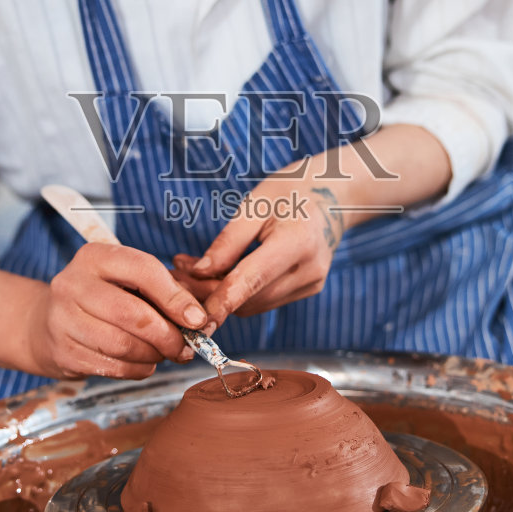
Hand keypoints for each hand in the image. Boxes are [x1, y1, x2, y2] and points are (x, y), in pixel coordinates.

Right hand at [28, 243, 207, 379]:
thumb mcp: (125, 280)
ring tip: (164, 354)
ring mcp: (62, 319)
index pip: (143, 270)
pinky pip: (112, 367)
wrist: (45, 322)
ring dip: (153, 355)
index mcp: (94, 257)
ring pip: (123, 345)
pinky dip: (137, 369)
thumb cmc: (100, 298)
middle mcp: (72, 284)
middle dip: (167, 335)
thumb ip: (161, 291)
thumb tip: (197, 319)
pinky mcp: (63, 351)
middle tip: (184, 346)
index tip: (197, 319)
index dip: (175, 297)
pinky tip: (143, 363)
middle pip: (132, 314)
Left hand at [173, 170, 343, 326]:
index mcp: (298, 241)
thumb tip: (199, 274)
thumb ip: (228, 242)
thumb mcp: (255, 204)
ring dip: (222, 294)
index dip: (221, 302)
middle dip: (211, 292)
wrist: (335, 195)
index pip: (252, 280)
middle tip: (178, 273)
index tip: (195, 320)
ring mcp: (311, 283)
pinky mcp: (308, 289)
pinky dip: (240, 293)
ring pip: (255, 304)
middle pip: (250, 297)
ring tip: (192, 270)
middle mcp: (309, 270)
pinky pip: (265, 300)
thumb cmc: (292, 191)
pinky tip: (220, 274)